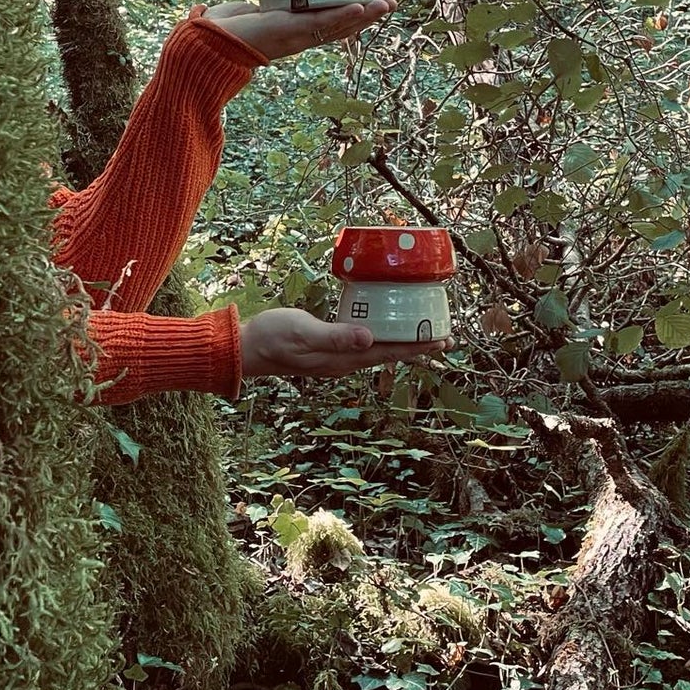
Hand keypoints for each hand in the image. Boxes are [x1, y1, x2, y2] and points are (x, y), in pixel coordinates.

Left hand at [203, 0, 395, 62]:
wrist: (207, 44)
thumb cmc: (218, 32)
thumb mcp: (242, 14)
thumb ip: (250, 11)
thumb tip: (246, 7)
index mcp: (290, 31)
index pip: (325, 23)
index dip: (345, 15)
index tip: (361, 3)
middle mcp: (299, 37)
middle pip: (340, 25)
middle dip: (366, 16)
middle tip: (387, 4)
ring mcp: (298, 35)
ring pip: (339, 24)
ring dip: (365, 15)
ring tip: (386, 5)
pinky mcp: (293, 31)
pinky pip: (326, 23)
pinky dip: (345, 15)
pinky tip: (363, 8)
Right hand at [239, 308, 450, 380]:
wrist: (245, 348)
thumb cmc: (272, 337)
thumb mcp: (303, 332)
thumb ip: (335, 336)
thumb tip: (369, 339)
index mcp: (343, 359)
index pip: (390, 353)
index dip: (417, 347)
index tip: (441, 340)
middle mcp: (344, 361)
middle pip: (390, 353)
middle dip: (417, 346)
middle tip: (444, 337)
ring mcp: (336, 357)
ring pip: (379, 349)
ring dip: (402, 342)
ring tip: (423, 334)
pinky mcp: (328, 348)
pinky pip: (364, 343)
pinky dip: (382, 335)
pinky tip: (384, 327)